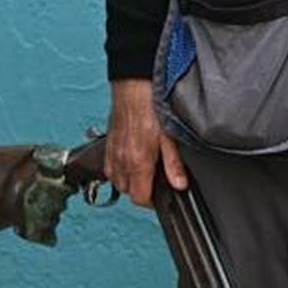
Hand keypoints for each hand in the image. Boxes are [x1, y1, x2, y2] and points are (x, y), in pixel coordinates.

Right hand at [106, 77, 187, 209]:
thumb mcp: (169, 136)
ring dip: (129, 182)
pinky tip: (130, 161)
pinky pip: (109, 168)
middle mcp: (121, 161)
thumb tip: (179, 184)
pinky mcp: (107, 145)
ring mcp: (112, 153)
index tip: (160, 195)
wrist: (132, 86)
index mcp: (138, 162)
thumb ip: (173, 164)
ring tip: (143, 172)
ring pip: (117, 181)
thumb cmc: (149, 106)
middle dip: (141, 191)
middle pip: (128, 192)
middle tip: (155, 180)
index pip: (139, 198)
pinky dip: (119, 170)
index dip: (151, 202)